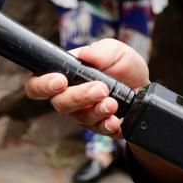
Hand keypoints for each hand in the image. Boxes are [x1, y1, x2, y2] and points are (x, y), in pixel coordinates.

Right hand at [23, 38, 149, 139]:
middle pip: (59, 104)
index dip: (43, 85)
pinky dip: (107, 126)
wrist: (144, 87)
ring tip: (113, 102)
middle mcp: (68, 97)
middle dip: (79, 97)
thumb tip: (86, 54)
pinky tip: (116, 120)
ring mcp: (82, 114)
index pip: (37, 84)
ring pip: (79, 118)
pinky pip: (97, 131)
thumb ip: (101, 51)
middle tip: (101, 88)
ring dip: (97, 111)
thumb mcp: (116, 51)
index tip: (61, 81)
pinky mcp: (98, 127)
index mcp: (64, 75)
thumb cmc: (123, 66)